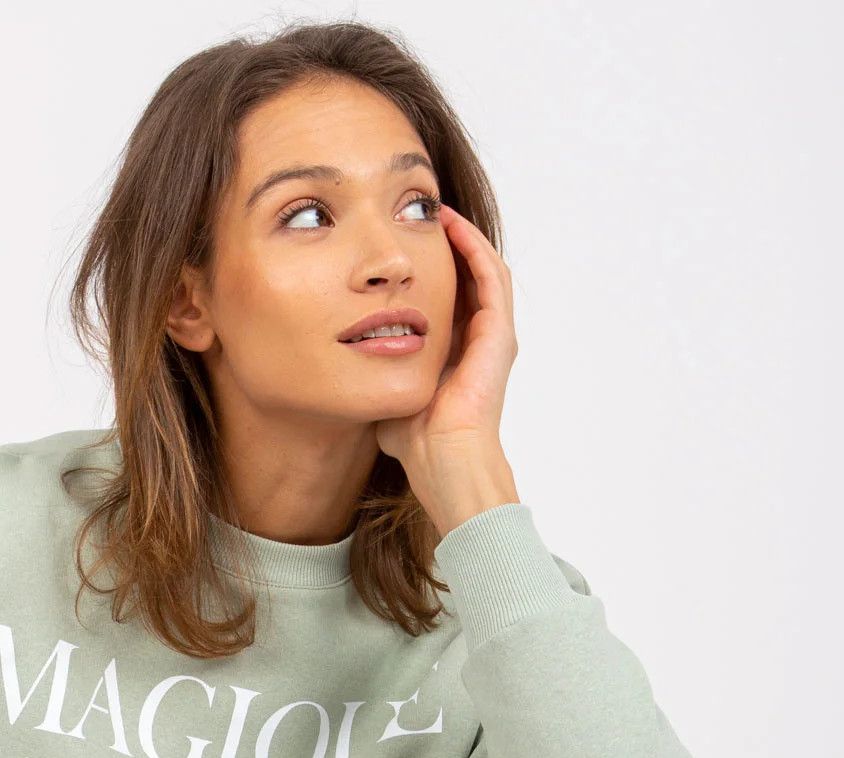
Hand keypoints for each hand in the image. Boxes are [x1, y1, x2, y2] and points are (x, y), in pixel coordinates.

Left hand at [375, 203, 520, 537]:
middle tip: (420, 215)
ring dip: (463, 237)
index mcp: (454, 351)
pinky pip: (491, 276)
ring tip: (439, 210)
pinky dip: (473, 248)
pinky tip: (453, 226)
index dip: (426, 268)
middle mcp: (477, 339)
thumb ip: (373, 375)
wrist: (443, 461)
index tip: (400, 246)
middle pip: (465, 276)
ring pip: (483, 268)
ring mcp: (492, 335)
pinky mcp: (499, 334)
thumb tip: (344, 365)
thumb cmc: (415, 442)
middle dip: (446, 244)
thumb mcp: (386, 394)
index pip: (444, 296)